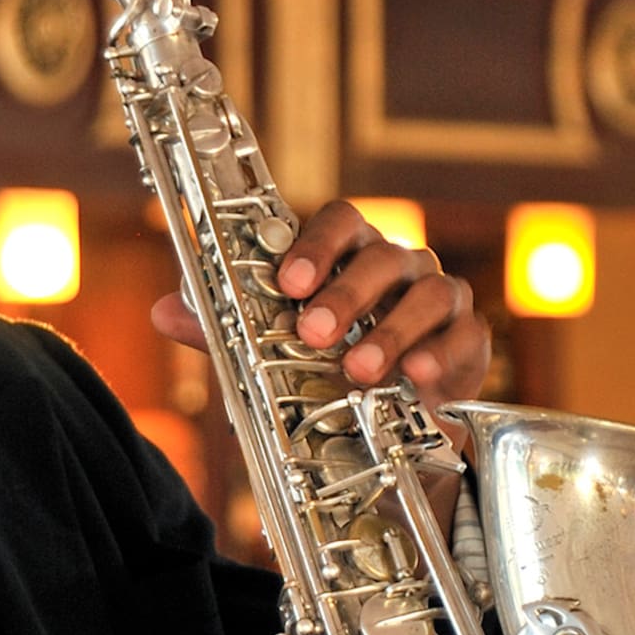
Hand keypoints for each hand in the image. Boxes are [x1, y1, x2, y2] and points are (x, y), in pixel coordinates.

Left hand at [150, 199, 489, 407]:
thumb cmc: (336, 363)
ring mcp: (440, 297)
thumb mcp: (279, 350)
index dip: (317, 245)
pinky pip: (464, 336)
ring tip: (360, 371)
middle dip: (347, 294)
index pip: (343, 222)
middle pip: (384, 256)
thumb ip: (227, 329)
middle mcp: (401, 265)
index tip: (289, 282)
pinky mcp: (469, 336)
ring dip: (391, 332)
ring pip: (427, 293)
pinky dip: (441, 356)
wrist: (401, 413)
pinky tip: (417, 378)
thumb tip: (165, 310)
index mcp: (353, 254)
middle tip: (315, 334)